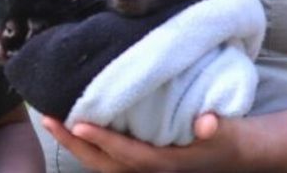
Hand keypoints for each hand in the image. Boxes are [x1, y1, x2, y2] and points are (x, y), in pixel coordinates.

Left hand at [40, 113, 247, 172]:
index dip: (103, 141)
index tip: (77, 124)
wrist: (238, 153)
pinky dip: (91, 147)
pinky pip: (110, 161)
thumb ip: (214, 126)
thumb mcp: (226, 130)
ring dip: (77, 146)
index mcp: (166, 165)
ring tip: (53, 121)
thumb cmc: (230, 137)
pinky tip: (76, 129)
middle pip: (105, 164)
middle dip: (75, 144)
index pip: (127, 155)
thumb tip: (206, 123)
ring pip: (103, 164)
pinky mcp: (144, 164)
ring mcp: (146, 171)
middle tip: (48, 119)